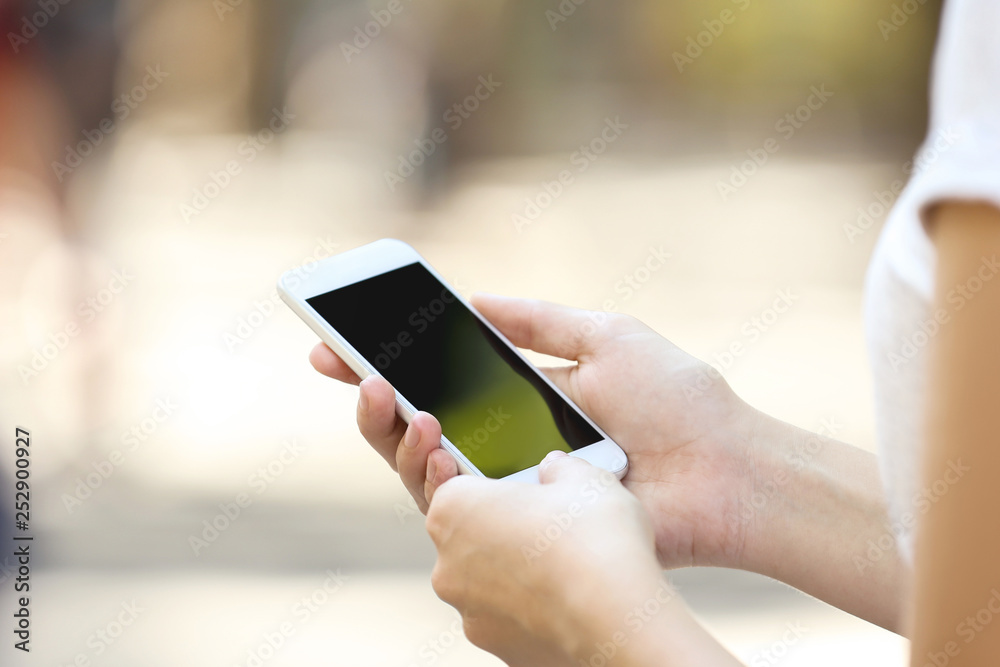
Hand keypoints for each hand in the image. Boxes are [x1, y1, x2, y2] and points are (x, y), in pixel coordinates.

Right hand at [310, 293, 759, 568]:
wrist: (726, 475)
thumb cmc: (678, 401)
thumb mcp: (606, 336)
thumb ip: (539, 320)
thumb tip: (474, 298)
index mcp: (528, 394)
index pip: (446, 375)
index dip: (395, 359)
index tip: (344, 340)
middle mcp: (514, 441)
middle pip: (426, 422)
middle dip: (376, 395)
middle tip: (343, 367)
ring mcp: (518, 487)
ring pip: (432, 467)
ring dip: (397, 430)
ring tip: (383, 397)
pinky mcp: (528, 528)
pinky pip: (466, 509)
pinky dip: (436, 475)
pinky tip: (424, 440)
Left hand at [425, 451, 679, 664]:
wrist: (619, 623)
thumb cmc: (594, 542)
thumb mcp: (585, 477)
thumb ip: (561, 468)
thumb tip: (555, 469)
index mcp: (454, 509)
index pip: (455, 487)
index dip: (493, 486)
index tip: (522, 490)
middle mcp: (448, 563)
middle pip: (470, 535)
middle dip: (505, 528)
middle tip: (552, 524)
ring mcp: (469, 611)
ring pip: (488, 580)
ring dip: (517, 571)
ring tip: (567, 565)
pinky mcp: (494, 646)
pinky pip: (509, 617)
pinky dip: (531, 608)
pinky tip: (568, 599)